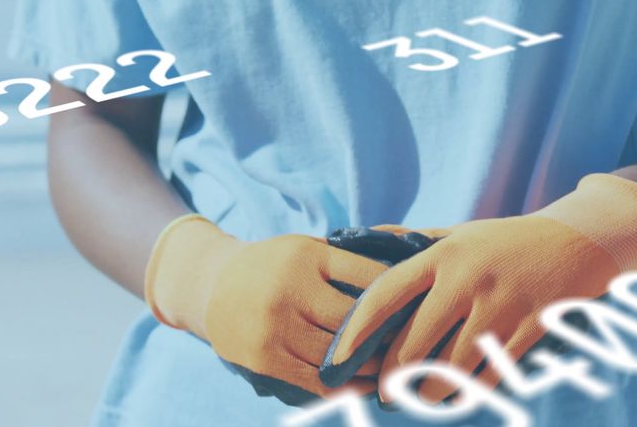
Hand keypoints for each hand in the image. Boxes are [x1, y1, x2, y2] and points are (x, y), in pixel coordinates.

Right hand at [222, 224, 439, 404]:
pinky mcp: (262, 358)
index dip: (401, 297)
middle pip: (355, 321)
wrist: (210, 284)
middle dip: (389, 337)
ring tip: (397, 372)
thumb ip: (350, 257)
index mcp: (308, 256)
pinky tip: (364, 389)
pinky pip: (312, 380)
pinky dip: (343, 389)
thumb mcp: (309, 247)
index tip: (425, 310)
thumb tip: (409, 265)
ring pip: (337, 355)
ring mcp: (275, 326)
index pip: (369, 278)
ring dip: (370, 368)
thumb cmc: (276, 265)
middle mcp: (290, 290)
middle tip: (419, 348)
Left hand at [319, 173, 636, 404]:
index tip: (337, 360)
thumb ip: (413, 240)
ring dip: (430, 392)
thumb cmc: (509, 240)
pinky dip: (472, 392)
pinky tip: (459, 397)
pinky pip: (491, 374)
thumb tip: (363, 236)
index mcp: (444, 254)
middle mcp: (469, 278)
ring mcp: (501, 305)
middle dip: (392, 377)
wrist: (579, 241)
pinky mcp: (530, 328)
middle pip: (415, 342)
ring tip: (420, 399)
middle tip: (383, 393)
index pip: (386, 293)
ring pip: (452, 367)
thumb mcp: (461, 231)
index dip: (356, 331)